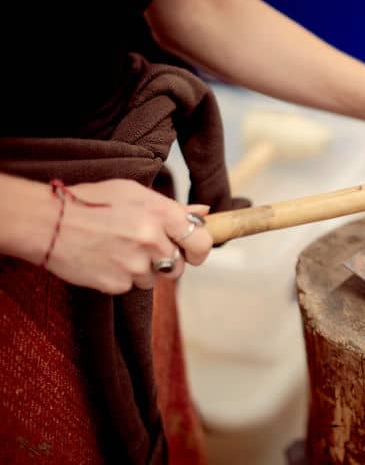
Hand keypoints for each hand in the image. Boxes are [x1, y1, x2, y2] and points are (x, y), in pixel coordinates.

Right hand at [46, 179, 212, 294]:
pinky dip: (122, 277)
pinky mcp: (117, 283)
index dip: (199, 249)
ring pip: (155, 278)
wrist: (46, 222)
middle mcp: (152, 240)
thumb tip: (203, 213)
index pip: (201, 240)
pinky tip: (105, 259)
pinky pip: (131, 286)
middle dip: (166, 260)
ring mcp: (135, 264)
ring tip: (118, 250)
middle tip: (145, 249)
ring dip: (143, 269)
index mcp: (160, 213)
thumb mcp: (132, 192)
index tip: (192, 251)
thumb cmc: (90, 201)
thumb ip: (171, 207)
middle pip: (178, 264)